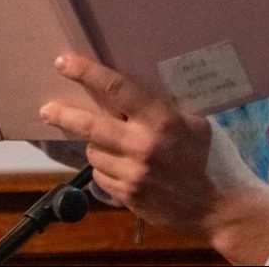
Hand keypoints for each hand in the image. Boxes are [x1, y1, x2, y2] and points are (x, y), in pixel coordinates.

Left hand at [40, 53, 268, 264]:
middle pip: (90, 126)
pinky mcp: (128, 198)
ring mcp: (133, 175)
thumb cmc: (214, 157)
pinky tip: (126, 165)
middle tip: (46, 108)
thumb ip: (165, 108)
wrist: (222, 207)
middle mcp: (143, 147)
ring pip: (94, 152)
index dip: (86, 73)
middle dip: (64, 114)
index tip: (64, 63)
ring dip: (98, 144)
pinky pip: (103, 176)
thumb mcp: (197, 121)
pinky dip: (108, 167)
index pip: (116, 89)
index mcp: (162, 120)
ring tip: (117, 142)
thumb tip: (134, 91)